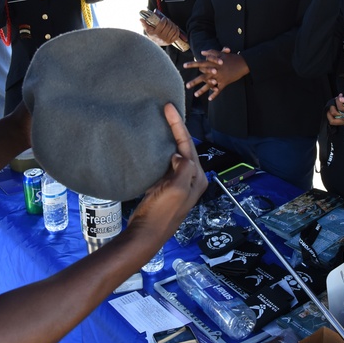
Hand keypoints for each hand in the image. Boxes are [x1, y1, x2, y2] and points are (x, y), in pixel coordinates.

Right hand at [126, 103, 207, 241]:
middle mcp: (191, 179)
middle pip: (184, 147)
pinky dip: (161, 151)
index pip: (188, 145)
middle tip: (166, 109)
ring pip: (175, 154)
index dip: (178, 125)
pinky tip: (154, 145)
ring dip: (169, 139)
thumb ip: (184, 169)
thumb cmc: (161, 214)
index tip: (169, 108)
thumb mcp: (176, 189)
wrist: (146, 234)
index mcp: (197, 178)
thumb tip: (179, 155)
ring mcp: (178, 183)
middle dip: (176, 128)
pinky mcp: (166, 187)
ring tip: (161, 122)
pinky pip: (166, 163)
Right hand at [140, 11, 181, 46]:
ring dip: (173, 25)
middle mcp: (162, 37)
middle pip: (168, 26)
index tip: (164, 18)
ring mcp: (167, 40)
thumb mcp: (147, 30)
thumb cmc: (151, 35)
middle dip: (169, 21)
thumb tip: (140, 19)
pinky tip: (175, 27)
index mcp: (156, 33)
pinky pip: (176, 35)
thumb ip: (144, 24)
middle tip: (168, 20)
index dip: (164, 19)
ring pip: (173, 30)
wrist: (154, 44)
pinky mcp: (171, 42)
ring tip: (171, 23)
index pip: (162, 24)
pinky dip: (177, 30)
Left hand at [184, 48, 248, 100]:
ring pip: (209, 85)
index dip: (192, 64)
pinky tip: (210, 99)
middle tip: (187, 86)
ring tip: (195, 95)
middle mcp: (215, 71)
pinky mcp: (225, 82)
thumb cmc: (232, 57)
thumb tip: (202, 52)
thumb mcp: (221, 53)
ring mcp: (220, 78)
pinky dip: (214, 94)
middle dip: (194, 82)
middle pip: (203, 77)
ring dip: (202, 90)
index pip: (200, 63)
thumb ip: (211, 52)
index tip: (184, 65)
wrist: (243, 63)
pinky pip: (219, 90)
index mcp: (213, 63)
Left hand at [327, 93, 343, 125]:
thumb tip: (341, 98)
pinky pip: (332, 120)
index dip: (338, 100)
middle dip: (334, 104)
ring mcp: (342, 121)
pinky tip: (333, 109)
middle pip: (334, 113)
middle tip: (336, 100)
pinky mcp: (340, 121)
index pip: (340, 108)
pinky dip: (330, 115)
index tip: (340, 96)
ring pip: (331, 119)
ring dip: (330, 111)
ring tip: (334, 105)